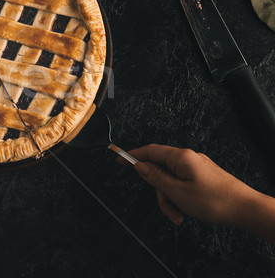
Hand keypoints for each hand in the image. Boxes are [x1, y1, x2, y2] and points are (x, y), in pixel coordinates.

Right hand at [122, 144, 258, 226]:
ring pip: (172, 180)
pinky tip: (188, 210)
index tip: (119, 158)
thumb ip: (155, 177)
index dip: (133, 155)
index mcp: (181, 157)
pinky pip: (183, 184)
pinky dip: (181, 198)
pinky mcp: (202, 176)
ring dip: (172, 199)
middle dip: (161, 192)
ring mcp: (197, 167)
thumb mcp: (177, 192)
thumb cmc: (216, 200)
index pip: (150, 151)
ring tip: (181, 214)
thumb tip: (140, 166)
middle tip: (168, 208)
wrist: (245, 209)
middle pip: (161, 170)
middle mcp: (189, 158)